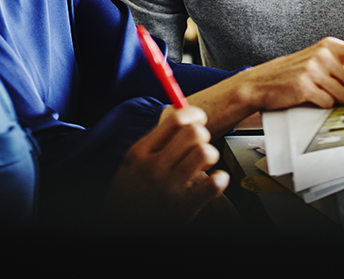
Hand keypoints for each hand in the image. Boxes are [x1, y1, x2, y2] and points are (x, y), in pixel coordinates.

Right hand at [105, 105, 228, 226]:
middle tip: (199, 145)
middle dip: (202, 135)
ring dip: (211, 155)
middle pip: (193, 132)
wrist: (122, 228)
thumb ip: (155, 142)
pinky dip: (220, 179)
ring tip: (204, 164)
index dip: (194, 115)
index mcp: (140, 153)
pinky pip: (214, 184)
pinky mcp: (184, 208)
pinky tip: (214, 181)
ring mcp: (169, 188)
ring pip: (205, 152)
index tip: (199, 119)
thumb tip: (185, 117)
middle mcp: (154, 168)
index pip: (175, 120)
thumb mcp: (132, 164)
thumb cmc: (130, 194)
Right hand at [238, 37, 343, 111]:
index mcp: (330, 47)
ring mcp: (314, 70)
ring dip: (334, 99)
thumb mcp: (321, 63)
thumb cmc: (294, 73)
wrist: (262, 82)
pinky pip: (328, 103)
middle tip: (330, 88)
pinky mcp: (305, 86)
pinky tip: (309, 97)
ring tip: (317, 92)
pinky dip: (321, 105)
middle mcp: (324, 55)